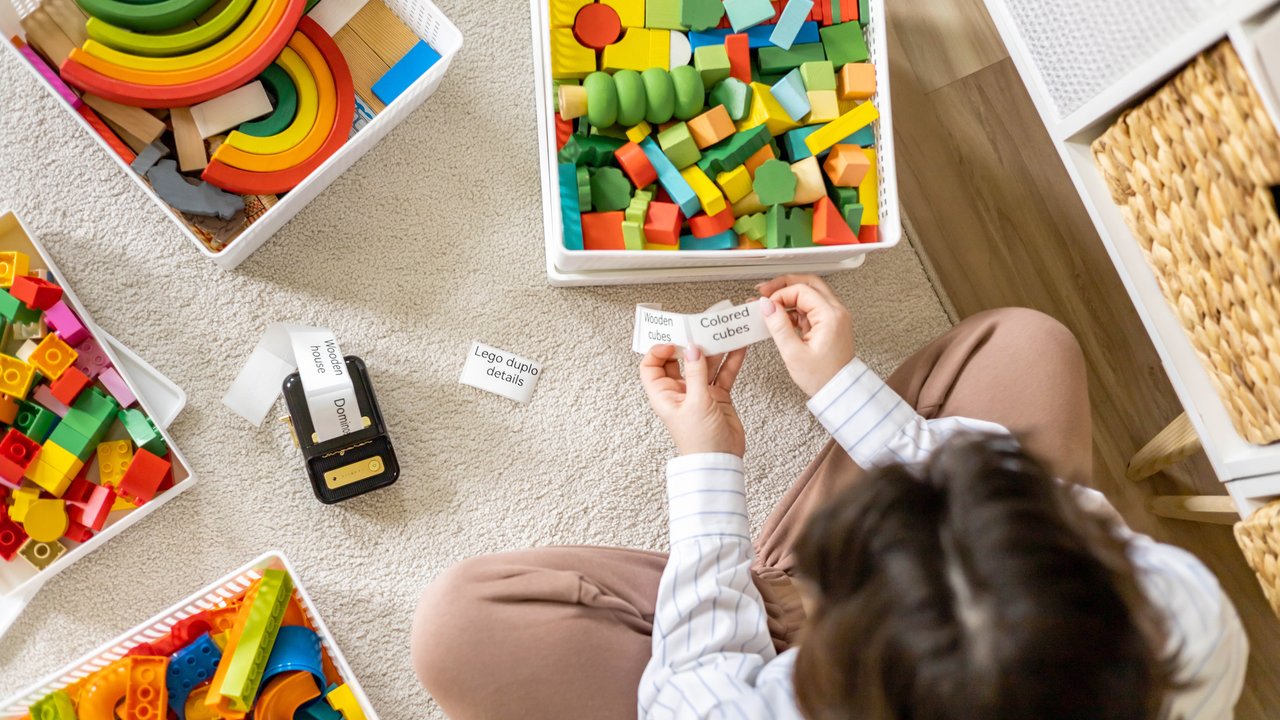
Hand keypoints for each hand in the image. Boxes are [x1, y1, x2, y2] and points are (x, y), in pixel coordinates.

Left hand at [641, 344, 746, 456]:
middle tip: (701, 328)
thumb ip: (696, 373)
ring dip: (714, 349)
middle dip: (690, 344)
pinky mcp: (717, 396)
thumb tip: (692, 348)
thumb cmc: (700, 441)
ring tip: (724, 333)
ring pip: (705, 364)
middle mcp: (680, 391)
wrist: (720, 462)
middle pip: (680, 360)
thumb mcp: (696, 403)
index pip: (652, 366)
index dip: (659, 350)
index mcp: (664, 394)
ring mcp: (699, 392)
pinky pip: (723, 373)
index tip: (675, 340)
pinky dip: (731, 361)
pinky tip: (739, 347)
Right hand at [757, 274, 854, 396]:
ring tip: (770, 304)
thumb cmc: (822, 378)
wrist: (839, 391)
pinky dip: (795, 308)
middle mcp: (836, 312)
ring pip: (810, 293)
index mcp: (830, 316)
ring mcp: (834, 317)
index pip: (801, 290)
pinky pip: (811, 307)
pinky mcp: (830, 324)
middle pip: (808, 283)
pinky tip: (781, 317)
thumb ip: (778, 326)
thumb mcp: (794, 353)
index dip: (779, 294)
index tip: (765, 305)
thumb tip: (766, 305)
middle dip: (784, 284)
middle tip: (765, 291)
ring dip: (789, 295)